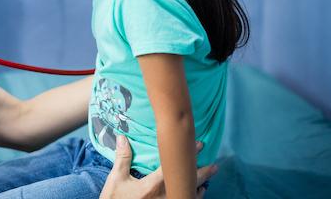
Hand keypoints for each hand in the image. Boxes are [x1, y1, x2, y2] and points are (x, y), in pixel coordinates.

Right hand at [98, 136, 217, 198]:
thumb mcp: (116, 179)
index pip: (173, 167)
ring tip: (206, 179)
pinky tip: (197, 194)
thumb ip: (122, 158)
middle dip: (202, 173)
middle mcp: (164, 197)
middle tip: (214, 166)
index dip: (187, 156)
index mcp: (152, 186)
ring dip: (199, 187)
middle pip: (188, 183)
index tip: (199, 146)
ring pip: (191, 197)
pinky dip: (193, 198)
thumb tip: (122, 137)